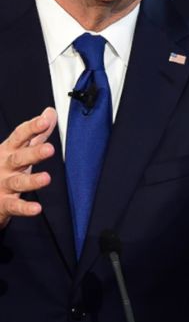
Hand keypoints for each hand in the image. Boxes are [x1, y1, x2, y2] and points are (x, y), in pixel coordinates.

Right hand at [0, 107, 56, 228]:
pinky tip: (36, 209)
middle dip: (33, 153)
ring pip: (17, 182)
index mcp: (8, 150)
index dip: (32, 128)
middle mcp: (4, 166)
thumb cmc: (6, 168)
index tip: (45, 120)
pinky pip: (14, 206)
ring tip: (46, 179)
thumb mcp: (20, 148)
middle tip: (50, 149)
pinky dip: (24, 208)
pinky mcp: (3, 203)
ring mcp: (2, 184)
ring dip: (31, 181)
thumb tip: (50, 112)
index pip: (20, 136)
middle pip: (18, 158)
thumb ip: (37, 133)